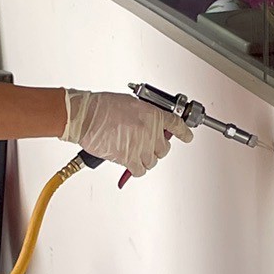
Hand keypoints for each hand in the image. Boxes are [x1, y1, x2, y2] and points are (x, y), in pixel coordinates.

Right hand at [62, 88, 191, 177]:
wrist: (86, 116)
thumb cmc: (101, 107)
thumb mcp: (130, 102)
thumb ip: (144, 114)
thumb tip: (148, 123)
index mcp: (152, 114)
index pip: (176, 125)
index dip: (184, 133)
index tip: (187, 136)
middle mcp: (150, 131)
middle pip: (164, 148)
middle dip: (157, 148)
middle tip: (147, 145)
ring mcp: (140, 146)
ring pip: (152, 161)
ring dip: (145, 159)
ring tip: (135, 152)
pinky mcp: (128, 159)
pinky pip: (140, 170)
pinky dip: (136, 169)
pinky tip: (131, 163)